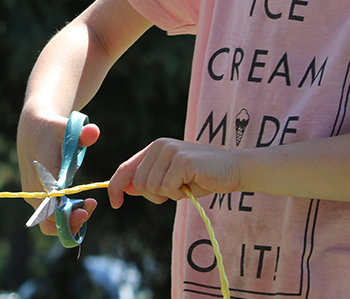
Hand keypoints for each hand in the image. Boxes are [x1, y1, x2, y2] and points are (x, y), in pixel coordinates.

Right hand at [17, 110, 100, 236]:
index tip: (87, 207)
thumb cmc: (52, 129)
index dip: (68, 215)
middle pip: (50, 222)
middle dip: (73, 222)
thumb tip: (94, 132)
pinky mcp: (35, 198)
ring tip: (87, 205)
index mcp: (42, 175)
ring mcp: (33, 196)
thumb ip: (82, 133)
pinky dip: (64, 217)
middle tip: (91, 206)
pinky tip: (79, 203)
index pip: (52, 206)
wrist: (32, 128)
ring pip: (48, 224)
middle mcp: (34, 189)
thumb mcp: (67, 127)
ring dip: (69, 221)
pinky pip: (48, 218)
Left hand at [108, 138, 240, 207]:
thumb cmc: (203, 177)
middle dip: (155, 196)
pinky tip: (192, 185)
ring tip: (186, 185)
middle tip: (176, 191)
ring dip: (169, 195)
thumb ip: (150, 180)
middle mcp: (159, 146)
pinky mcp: (181, 160)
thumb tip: (126, 188)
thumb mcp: (172, 179)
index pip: (126, 168)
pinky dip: (179, 194)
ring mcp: (170, 151)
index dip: (115, 186)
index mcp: (155, 149)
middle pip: (139, 183)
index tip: (115, 203)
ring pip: (152, 187)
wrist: (234, 169)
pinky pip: (167, 188)